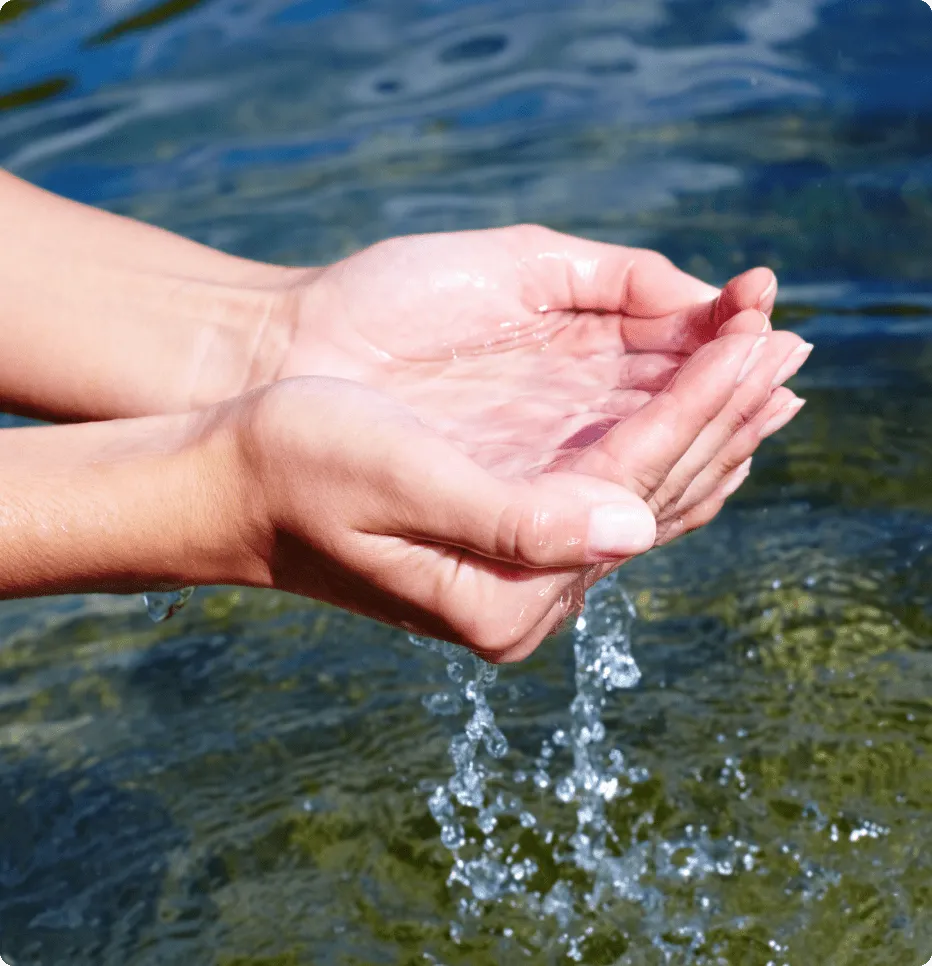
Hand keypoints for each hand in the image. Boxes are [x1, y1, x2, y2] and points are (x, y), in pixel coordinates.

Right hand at [272, 226, 808, 551]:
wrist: (235, 488)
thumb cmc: (298, 469)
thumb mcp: (399, 481)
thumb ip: (516, 518)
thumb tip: (634, 529)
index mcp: (502, 596)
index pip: (631, 488)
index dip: (697, 410)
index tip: (756, 341)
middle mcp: (524, 600)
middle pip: (652, 499)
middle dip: (721, 418)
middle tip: (790, 349)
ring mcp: (520, 578)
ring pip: (642, 499)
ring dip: (704, 431)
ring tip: (763, 377)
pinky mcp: (508, 548)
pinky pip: (610, 496)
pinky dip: (659, 449)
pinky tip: (692, 421)